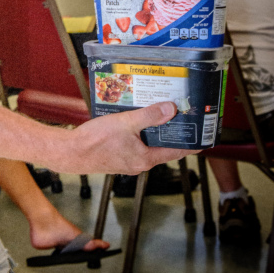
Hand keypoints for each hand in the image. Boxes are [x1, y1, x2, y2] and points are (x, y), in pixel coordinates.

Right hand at [56, 101, 198, 175]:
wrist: (71, 153)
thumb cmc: (95, 141)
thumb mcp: (126, 123)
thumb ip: (149, 116)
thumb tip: (171, 109)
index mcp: (145, 158)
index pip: (176, 152)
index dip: (190, 145)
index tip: (202, 140)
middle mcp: (139, 163)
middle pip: (162, 148)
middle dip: (170, 134)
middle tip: (179, 119)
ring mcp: (127, 162)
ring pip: (147, 146)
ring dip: (152, 133)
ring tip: (156, 116)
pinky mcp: (116, 158)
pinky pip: (134, 145)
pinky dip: (138, 135)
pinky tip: (132, 123)